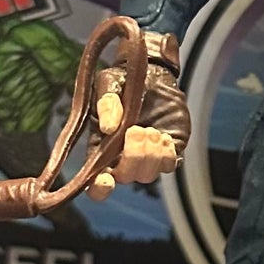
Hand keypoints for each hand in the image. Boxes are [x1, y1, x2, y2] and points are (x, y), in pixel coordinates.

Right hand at [87, 42, 190, 200]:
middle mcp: (122, 159)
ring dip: (150, 155)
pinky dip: (166, 153)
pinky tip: (162, 135)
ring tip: (150, 130)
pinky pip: (169, 165)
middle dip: (132, 159)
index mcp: (100, 149)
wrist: (151, 74)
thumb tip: (109, 128)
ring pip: (148, 175)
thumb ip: (107, 105)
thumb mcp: (108, 86)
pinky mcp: (168, 152)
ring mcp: (146, 158)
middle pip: (125, 178)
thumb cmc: (122, 81)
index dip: (99, 189)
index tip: (106, 180)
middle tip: (136, 130)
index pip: (95, 183)